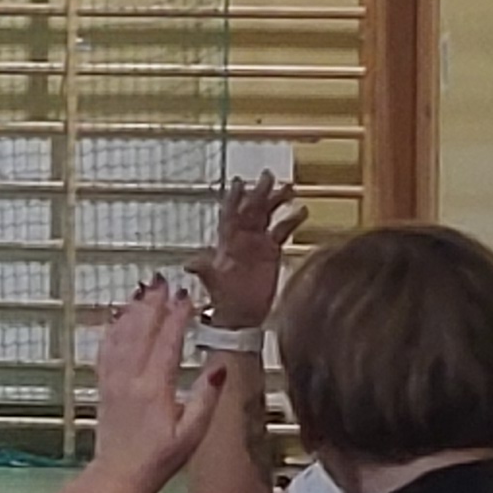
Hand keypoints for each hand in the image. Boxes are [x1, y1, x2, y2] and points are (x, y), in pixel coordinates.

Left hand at [90, 279, 227, 487]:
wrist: (119, 474)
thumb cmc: (159, 459)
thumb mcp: (193, 433)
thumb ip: (206, 398)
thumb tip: (218, 365)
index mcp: (154, 388)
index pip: (167, 342)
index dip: (177, 316)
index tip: (187, 297)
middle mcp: (130, 379)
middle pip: (142, 331)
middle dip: (153, 304)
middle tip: (164, 281)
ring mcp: (113, 381)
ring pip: (121, 337)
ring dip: (132, 311)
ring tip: (142, 291)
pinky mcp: (104, 387)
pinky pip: (105, 350)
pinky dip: (112, 330)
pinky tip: (116, 319)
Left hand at [187, 173, 306, 333]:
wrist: (242, 316)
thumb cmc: (224, 299)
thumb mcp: (212, 283)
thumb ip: (204, 270)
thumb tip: (189, 263)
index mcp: (226, 242)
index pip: (230, 214)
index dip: (233, 198)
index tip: (238, 181)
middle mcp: (241, 239)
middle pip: (251, 209)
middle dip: (259, 192)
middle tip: (268, 175)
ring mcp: (257, 244)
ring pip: (267, 216)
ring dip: (276, 201)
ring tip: (289, 187)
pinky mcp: (271, 252)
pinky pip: (282, 231)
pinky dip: (291, 220)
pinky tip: (302, 210)